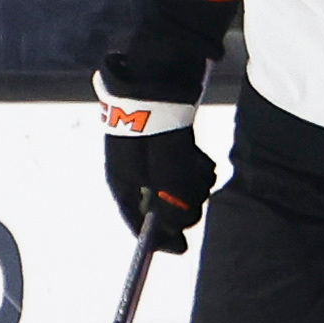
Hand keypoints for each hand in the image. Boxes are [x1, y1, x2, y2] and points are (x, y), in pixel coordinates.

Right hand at [98, 86, 215, 251]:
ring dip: (194, 184)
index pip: (136, 219)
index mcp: (122, 178)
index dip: (157, 238)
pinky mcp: (167, 143)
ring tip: (200, 167)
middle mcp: (133, 170)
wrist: (162, 73)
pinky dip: (196, 168)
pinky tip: (201, 158)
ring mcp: (150, 156)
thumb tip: (177, 224)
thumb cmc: (157, 120)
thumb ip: (172, 196)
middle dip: (183, 203)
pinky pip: (185, 168)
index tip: (180, 249)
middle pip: (162, 205)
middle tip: (198, 194)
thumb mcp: (165, 165)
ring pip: (178, 186)